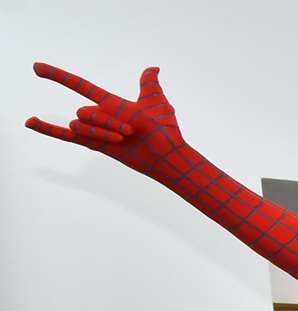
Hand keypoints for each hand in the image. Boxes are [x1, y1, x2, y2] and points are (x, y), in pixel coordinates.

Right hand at [26, 64, 190, 180]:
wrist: (166, 154)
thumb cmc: (164, 130)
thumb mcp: (156, 102)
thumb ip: (149, 86)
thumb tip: (152, 69)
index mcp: (110, 103)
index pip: (79, 85)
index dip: (59, 76)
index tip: (36, 67)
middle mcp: (99, 116)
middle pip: (84, 111)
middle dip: (107, 121)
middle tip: (131, 131)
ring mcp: (95, 131)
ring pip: (80, 125)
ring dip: (101, 132)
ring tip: (123, 139)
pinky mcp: (94, 146)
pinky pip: (65, 136)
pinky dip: (47, 129)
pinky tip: (29, 122)